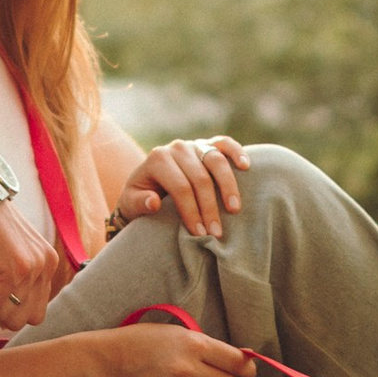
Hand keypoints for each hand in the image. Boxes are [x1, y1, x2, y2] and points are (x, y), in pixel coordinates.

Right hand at [0, 201, 66, 332]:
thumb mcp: (7, 256)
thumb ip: (15, 285)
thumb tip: (7, 322)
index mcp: (48, 263)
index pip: (35, 311)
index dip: (9, 304)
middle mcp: (46, 266)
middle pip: (25, 319)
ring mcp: (33, 268)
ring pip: (6, 316)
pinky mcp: (14, 269)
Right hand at [99, 325, 253, 376]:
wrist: (113, 360)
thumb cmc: (147, 341)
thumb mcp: (178, 332)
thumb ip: (208, 345)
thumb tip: (242, 359)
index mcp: (193, 344)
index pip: (235, 360)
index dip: (246, 367)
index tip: (248, 370)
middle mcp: (187, 368)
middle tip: (212, 376)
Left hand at [116, 135, 250, 240]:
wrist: (147, 183)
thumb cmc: (140, 198)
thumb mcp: (130, 204)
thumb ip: (138, 203)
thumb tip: (153, 202)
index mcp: (157, 159)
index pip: (180, 187)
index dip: (191, 211)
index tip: (199, 233)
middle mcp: (176, 148)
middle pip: (200, 177)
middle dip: (210, 207)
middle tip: (217, 232)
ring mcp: (193, 144)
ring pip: (216, 160)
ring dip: (228, 186)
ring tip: (234, 210)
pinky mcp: (207, 144)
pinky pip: (224, 143)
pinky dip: (237, 152)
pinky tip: (246, 166)